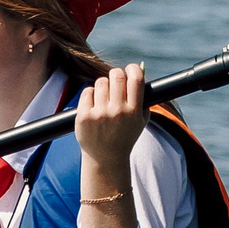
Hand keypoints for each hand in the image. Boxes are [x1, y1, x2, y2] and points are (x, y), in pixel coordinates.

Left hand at [74, 62, 149, 183]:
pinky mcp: (84, 116)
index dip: (134, 69)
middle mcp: (117, 112)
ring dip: (103, 85)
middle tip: (116, 80)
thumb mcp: (141, 121)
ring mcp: (100, 114)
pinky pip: (87, 91)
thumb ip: (144, 98)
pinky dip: (91, 94)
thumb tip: (140, 70)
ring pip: (101, 82)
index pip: (136, 79)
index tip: (131, 69)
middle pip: (117, 75)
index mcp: (134, 111)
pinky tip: (94, 103)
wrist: (106, 158)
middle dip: (117, 74)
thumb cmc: (125, 136)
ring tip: (104, 95)